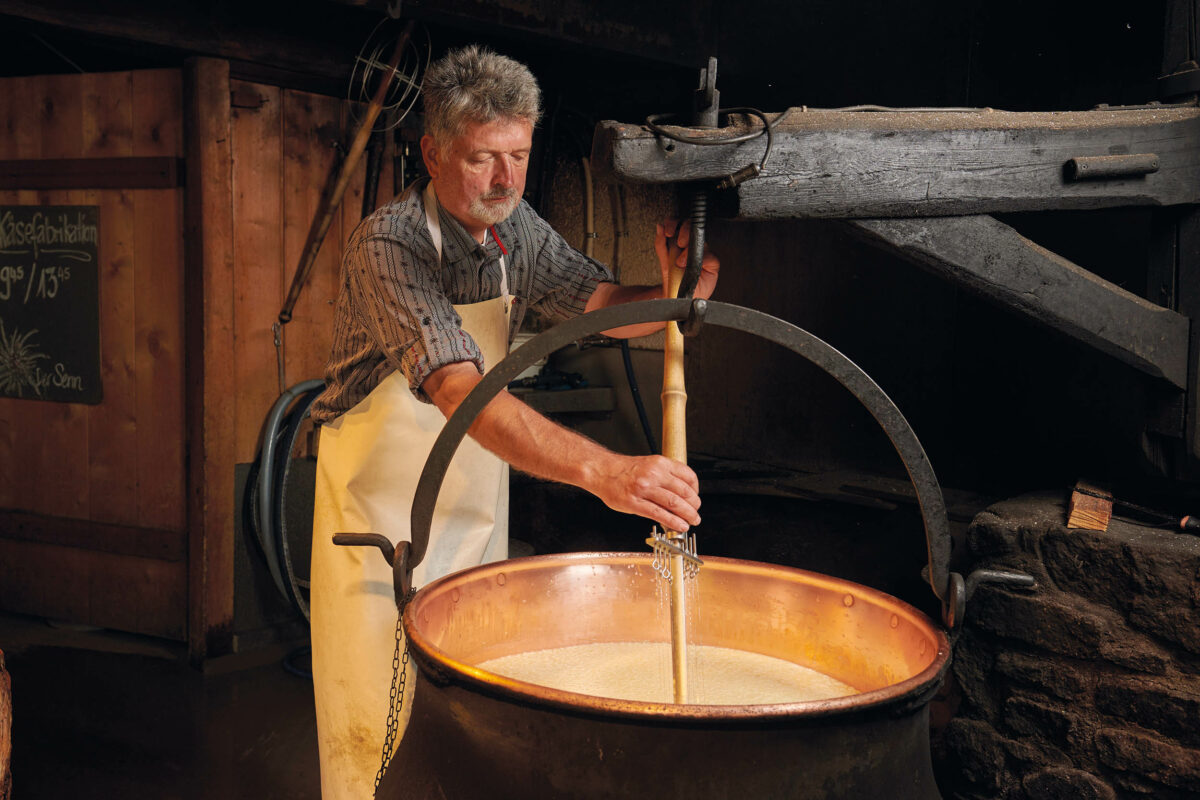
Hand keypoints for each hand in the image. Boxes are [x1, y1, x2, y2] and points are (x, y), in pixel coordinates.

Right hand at [585, 453, 701, 531]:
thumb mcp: (649, 464)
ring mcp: (643, 489)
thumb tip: (682, 492)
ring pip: (674, 503)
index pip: (688, 476)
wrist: (602, 471)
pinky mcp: (634, 503)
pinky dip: (673, 522)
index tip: (695, 497)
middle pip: (684, 492)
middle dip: (694, 505)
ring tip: (692, 521)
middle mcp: (653, 474)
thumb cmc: (624, 470)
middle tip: (695, 512)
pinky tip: (679, 526)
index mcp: (659, 463)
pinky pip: (659, 514)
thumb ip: (665, 475)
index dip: (696, 489)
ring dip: (687, 515)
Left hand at [655, 218, 719, 299]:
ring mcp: (703, 252)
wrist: (680, 296)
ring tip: (680, 261)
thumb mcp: (664, 261)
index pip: (678, 224)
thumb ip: (661, 244)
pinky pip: (709, 256)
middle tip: (678, 243)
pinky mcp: (712, 262)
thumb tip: (659, 227)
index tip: (668, 230)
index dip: (673, 223)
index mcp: (680, 239)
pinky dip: (700, 259)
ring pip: (700, 241)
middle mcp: (692, 244)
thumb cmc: (675, 279)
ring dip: (689, 249)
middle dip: (684, 231)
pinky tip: (690, 266)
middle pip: (691, 226)